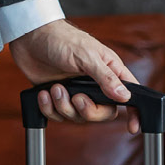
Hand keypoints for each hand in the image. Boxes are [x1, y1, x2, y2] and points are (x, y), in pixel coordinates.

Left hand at [9, 20, 140, 135]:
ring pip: (78, 116)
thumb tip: (124, 96)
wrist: (29, 37)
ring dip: (64, 106)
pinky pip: (58, 115)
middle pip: (103, 112)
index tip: (133, 127)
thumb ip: (106, 77)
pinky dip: (49, 107)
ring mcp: (76, 91)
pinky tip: (44, 93)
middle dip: (88, 110)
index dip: (134, 112)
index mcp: (109, 70)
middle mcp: (95, 84)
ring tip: (55, 89)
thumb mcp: (86, 56)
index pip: (129, 95)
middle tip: (76, 98)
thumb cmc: (61, 38)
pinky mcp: (57, 97)